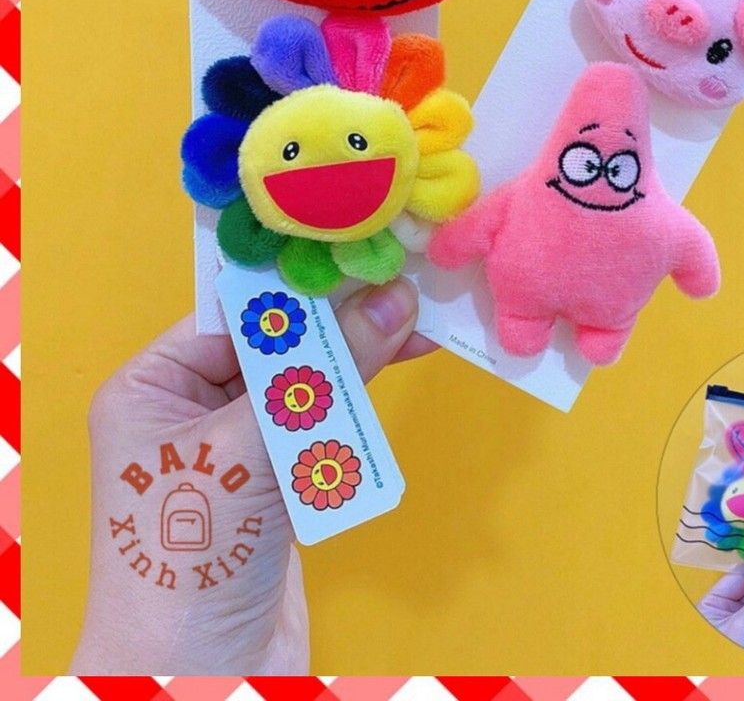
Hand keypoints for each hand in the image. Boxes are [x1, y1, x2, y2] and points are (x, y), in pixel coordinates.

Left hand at [72, 277, 431, 675]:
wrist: (199, 678)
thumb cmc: (193, 548)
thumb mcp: (254, 446)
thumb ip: (327, 371)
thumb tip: (397, 298)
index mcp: (154, 385)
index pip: (236, 314)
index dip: (302, 285)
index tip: (364, 255)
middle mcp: (191, 409)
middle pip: (278, 347)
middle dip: (340, 323)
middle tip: (406, 290)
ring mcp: (237, 449)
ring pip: (308, 386)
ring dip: (358, 363)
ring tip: (417, 328)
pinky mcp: (277, 485)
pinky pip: (322, 430)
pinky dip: (357, 410)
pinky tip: (396, 377)